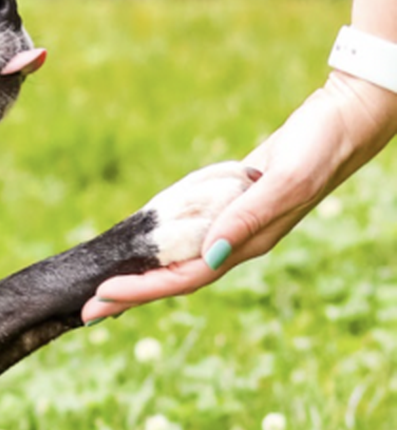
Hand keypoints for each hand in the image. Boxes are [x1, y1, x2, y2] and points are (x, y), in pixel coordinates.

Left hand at [82, 70, 396, 323]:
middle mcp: (237, 241)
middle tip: (87, 309)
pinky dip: (160, 244)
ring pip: (179, 260)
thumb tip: (210, 252)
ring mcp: (233, 224)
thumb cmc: (317, 149)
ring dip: (143, 275)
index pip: (185, 278)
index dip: (143, 289)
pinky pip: (187, 233)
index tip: (103, 295)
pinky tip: (141, 247)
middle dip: (132, 295)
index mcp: (248, 243)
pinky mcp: (229, 204)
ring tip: (106, 288)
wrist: (342, 121)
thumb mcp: (284, 180)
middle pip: (175, 278)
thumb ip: (247, 216)